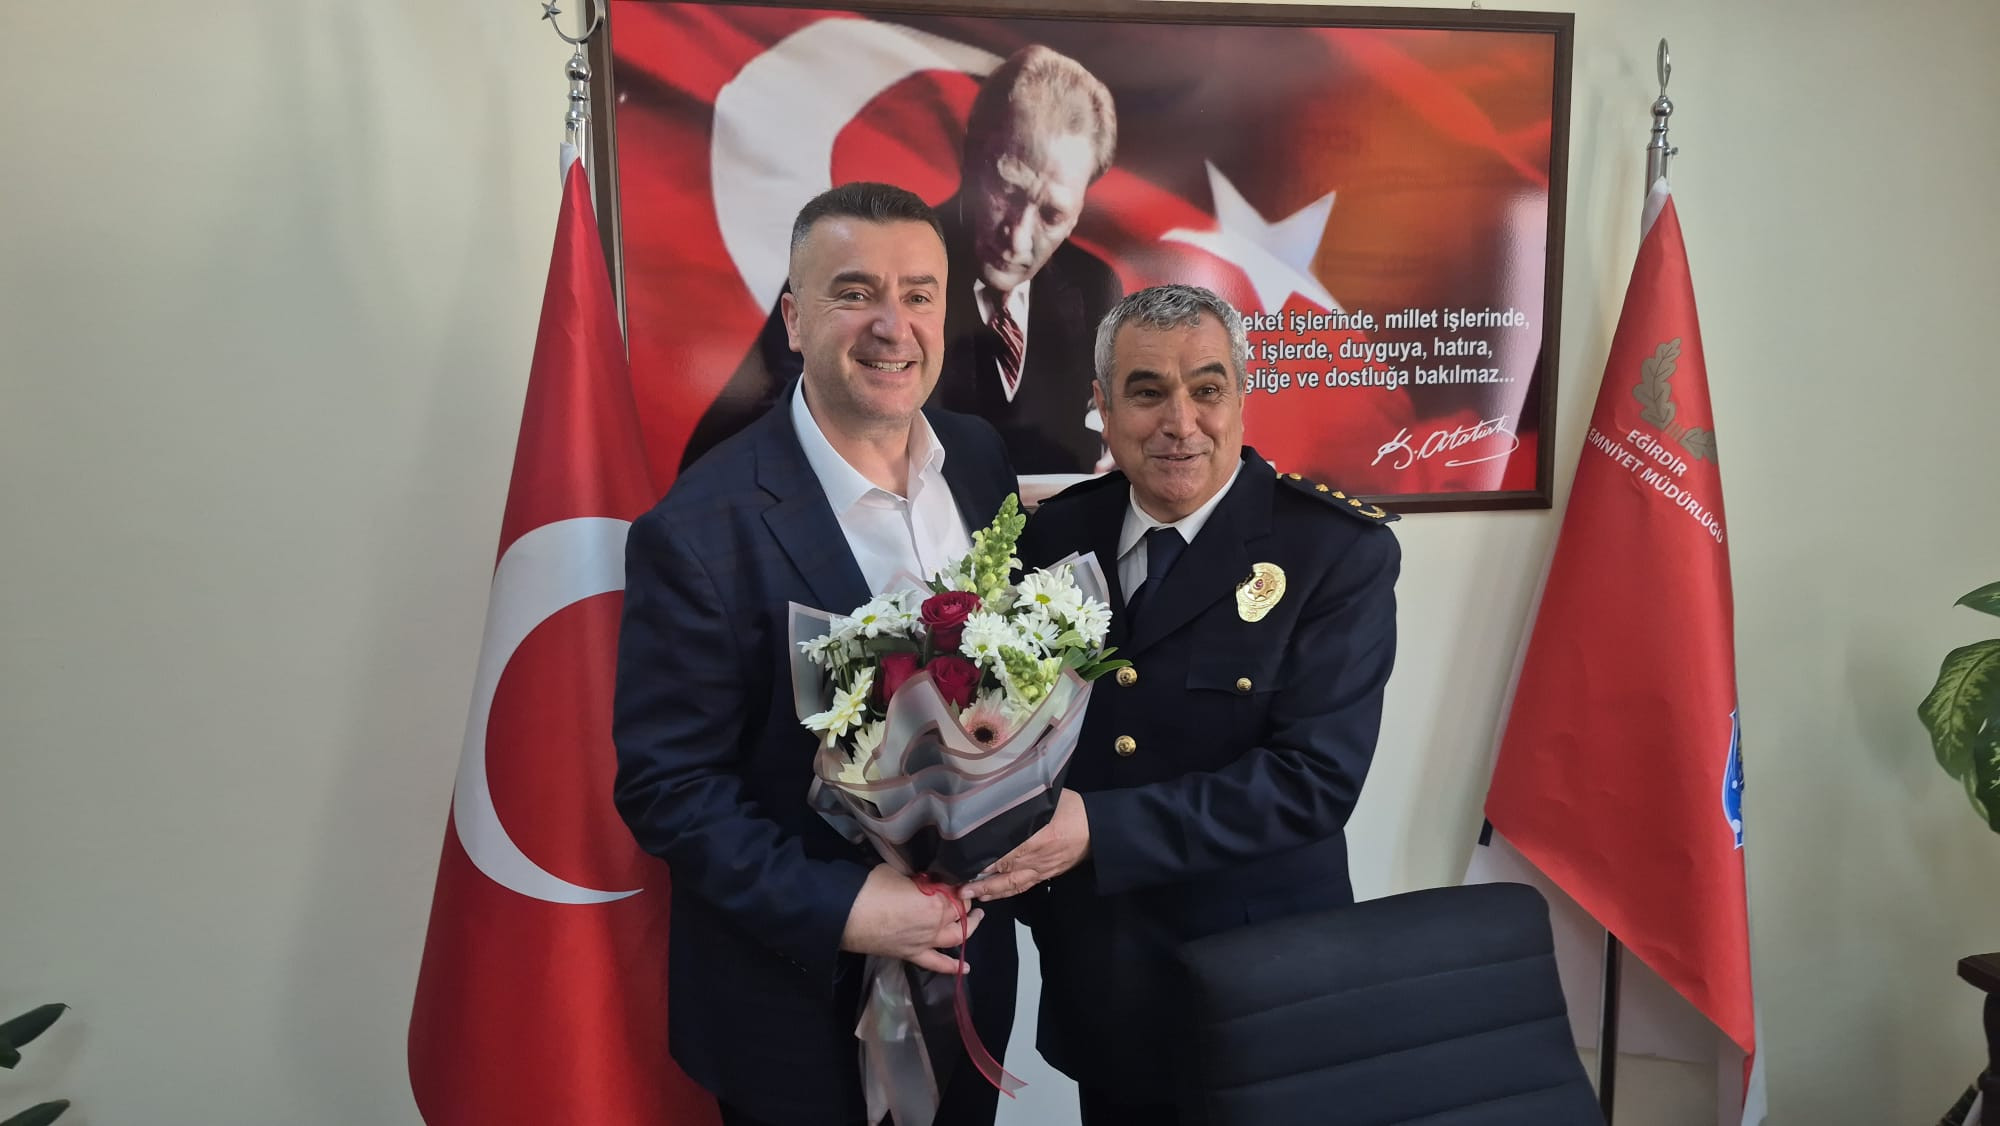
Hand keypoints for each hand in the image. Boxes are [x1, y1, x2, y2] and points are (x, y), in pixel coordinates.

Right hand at [840, 864, 982, 974]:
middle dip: (965, 901)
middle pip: (960, 911)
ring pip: (957, 936)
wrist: (846, 914)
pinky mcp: (912, 954)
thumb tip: (921, 882)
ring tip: (977, 918)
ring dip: (970, 927)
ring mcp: (926, 941)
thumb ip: (917, 880)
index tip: (953, 877)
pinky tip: (965, 968)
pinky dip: (952, 966)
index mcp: (936, 899)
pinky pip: (937, 964)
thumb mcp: (898, 873)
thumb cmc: (870, 888)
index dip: (956, 883)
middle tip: (964, 892)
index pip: (955, 890)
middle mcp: (937, 922)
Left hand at [963, 789, 1089, 901]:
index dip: (982, 857)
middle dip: (977, 878)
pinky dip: (1002, 893)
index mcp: (1037, 836)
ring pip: (1009, 884)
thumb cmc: (1071, 808)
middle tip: (954, 882)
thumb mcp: (1049, 798)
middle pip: (1002, 869)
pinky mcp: (1042, 876)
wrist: (1097, 830)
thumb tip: (997, 796)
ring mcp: (1039, 869)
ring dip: (987, 891)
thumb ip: (1024, 802)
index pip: (1005, 849)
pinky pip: (1020, 887)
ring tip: (966, 894)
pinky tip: (988, 895)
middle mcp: (1035, 857)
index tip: (960, 858)